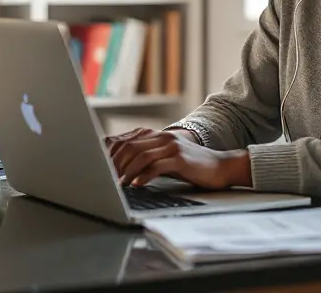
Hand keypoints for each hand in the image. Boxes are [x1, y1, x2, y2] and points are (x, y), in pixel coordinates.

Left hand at [104, 128, 250, 189]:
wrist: (220, 166)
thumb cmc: (190, 166)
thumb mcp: (166, 158)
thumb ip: (147, 158)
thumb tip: (121, 168)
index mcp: (156, 135)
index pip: (125, 141)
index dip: (110, 155)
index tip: (101, 169)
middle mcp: (162, 137)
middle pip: (130, 147)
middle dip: (115, 165)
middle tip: (107, 180)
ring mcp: (171, 146)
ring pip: (140, 156)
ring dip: (126, 172)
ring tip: (119, 185)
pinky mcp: (180, 158)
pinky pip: (156, 166)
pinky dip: (143, 176)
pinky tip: (137, 185)